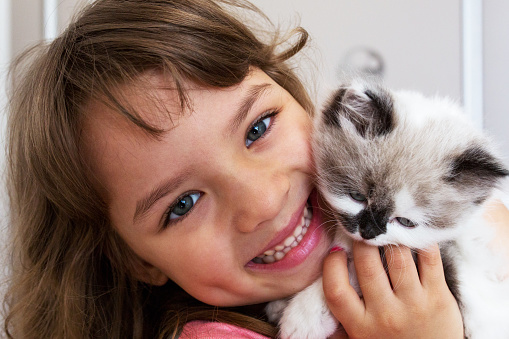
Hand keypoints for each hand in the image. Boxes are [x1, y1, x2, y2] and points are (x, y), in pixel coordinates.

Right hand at [322, 241, 463, 338]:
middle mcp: (385, 315)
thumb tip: (331, 268)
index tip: (337, 251)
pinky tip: (415, 232)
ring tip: (389, 226)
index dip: (332, 264)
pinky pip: (429, 258)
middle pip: (367, 265)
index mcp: (360, 325)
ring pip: (398, 256)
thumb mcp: (361, 335)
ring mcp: (413, 305)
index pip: (336, 289)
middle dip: (364, 240)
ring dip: (392, 236)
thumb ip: (346, 310)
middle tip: (366, 229)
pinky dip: (422, 240)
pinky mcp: (438, 297)